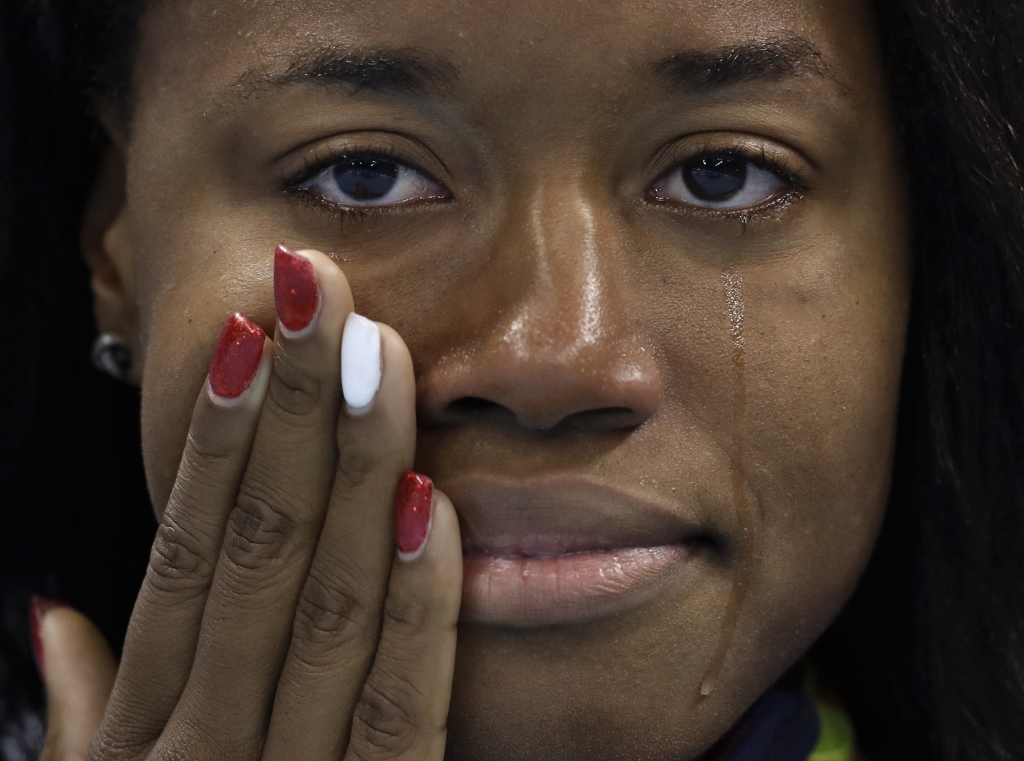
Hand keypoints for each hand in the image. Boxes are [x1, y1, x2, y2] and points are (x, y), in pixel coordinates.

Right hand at [38, 246, 462, 760]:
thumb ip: (90, 708)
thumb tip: (54, 615)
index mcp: (146, 725)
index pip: (184, 550)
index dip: (218, 434)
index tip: (251, 330)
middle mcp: (206, 741)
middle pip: (256, 547)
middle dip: (290, 407)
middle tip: (321, 289)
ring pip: (330, 602)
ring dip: (356, 467)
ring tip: (377, 353)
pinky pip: (403, 703)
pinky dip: (417, 600)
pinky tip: (431, 499)